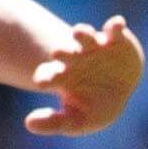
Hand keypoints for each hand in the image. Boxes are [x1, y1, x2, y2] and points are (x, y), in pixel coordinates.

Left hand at [26, 16, 142, 135]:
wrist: (119, 92)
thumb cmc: (92, 107)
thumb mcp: (75, 122)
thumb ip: (53, 123)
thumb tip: (28, 123)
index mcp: (62, 75)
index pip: (48, 74)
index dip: (44, 77)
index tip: (43, 83)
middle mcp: (75, 58)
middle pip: (65, 52)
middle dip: (62, 52)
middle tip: (57, 52)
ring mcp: (95, 47)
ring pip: (85, 35)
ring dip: (82, 33)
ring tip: (78, 32)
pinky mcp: (115, 40)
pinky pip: (114, 29)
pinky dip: (115, 25)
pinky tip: (116, 24)